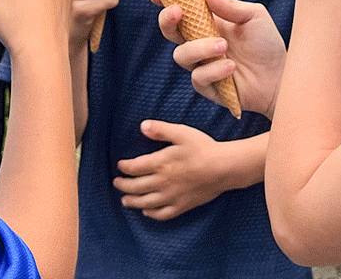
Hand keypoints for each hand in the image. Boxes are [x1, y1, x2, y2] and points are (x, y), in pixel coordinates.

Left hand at [114, 121, 229, 219]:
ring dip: (132, 201)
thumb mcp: (181, 133)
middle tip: (116, 183)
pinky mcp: (182, 205)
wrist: (224, 168)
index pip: (134, 168)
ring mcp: (172, 196)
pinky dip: (152, 214)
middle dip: (123, 185)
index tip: (120, 166)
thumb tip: (142, 126)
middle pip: (136, 187)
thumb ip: (160, 130)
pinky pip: (163, 214)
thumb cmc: (203, 148)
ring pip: (146, 202)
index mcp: (160, 163)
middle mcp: (162, 182)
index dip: (124, 167)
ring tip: (124, 200)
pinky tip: (147, 212)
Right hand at [157, 0, 285, 118]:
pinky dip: (214, 70)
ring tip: (223, 46)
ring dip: (199, 48)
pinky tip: (231, 68)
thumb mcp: (253, 16)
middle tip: (178, 12)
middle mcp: (200, 43)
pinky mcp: (208, 87)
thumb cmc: (267, 43)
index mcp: (207, 23)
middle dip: (167, 21)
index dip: (165, 1)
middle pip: (170, 32)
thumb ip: (229, 6)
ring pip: (181, 56)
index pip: (181, 10)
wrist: (281, 76)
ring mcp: (202, 65)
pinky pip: (198, 77)